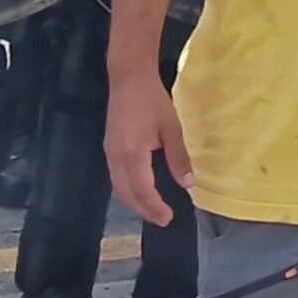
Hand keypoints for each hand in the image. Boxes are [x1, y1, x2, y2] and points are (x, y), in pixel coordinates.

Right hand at [106, 70, 194, 224]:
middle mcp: (116, 158)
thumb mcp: (171, 127)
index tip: (169, 218)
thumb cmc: (152, 100)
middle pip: (126, 194)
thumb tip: (188, 184)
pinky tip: (141, 190)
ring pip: (119, 188)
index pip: (142, 191)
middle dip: (144, 210)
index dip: (155, 207)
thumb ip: (178, 157)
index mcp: (132, 154)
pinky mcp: (109, 148)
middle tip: (162, 220)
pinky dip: (128, 190)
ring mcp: (110, 153)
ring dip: (134, 202)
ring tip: (153, 210)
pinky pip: (116, 178)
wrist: (129, 78)